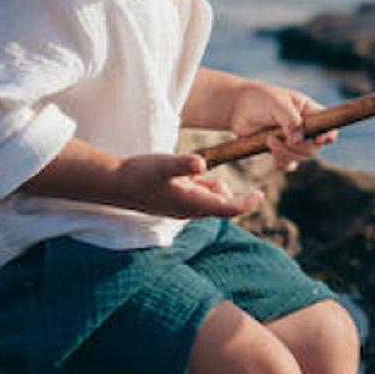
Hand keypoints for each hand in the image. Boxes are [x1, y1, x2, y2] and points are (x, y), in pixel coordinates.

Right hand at [111, 153, 258, 218]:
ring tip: (189, 170)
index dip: (246, 203)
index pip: (228, 209)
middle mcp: (190, 211)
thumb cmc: (139, 174)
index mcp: (192, 204)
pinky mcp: (175, 202)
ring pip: (209, 198)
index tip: (260, 193)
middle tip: (204, 171)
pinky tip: (184, 174)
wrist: (114, 184)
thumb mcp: (163, 164)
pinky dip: (198, 184)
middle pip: (221, 203)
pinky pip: (196, 195)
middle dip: (221, 189)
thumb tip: (201, 162)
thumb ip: (183, 164)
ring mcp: (182, 208)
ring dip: (209, 185)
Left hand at [225, 80, 335, 170]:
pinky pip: (288, 164)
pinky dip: (281, 161)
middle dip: (297, 146)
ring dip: (285, 152)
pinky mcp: (280, 151)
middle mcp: (305, 128)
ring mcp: (293, 141)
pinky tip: (269, 148)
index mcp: (310, 112)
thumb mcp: (278, 103)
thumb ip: (291, 120)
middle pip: (314, 147)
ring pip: (300, 156)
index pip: (328, 127)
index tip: (318, 140)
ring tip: (269, 139)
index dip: (327, 136)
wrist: (237, 107)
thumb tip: (298, 140)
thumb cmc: (260, 98)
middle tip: (276, 137)